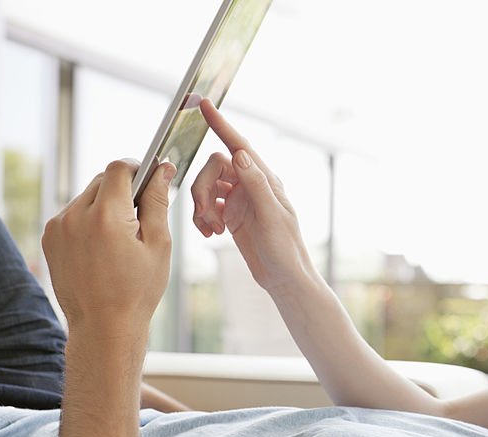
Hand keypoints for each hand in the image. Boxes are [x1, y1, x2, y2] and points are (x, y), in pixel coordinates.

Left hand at [42, 159, 173, 336]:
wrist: (103, 325)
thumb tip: (162, 170)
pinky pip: (72, 214)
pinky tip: (103, 245)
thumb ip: (158, 203)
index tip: (150, 176)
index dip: (138, 167)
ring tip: (121, 236)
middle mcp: (76, 216)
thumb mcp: (158, 245)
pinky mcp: (50, 237)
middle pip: (102, 180)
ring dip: (105, 204)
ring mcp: (58, 227)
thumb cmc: (137, 290)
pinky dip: (89, 219)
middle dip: (123, 188)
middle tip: (140, 213)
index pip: (119, 169)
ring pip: (86, 196)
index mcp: (106, 216)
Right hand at [191, 98, 314, 294]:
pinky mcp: (232, 216)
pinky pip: (207, 206)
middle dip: (202, 189)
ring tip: (210, 229)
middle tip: (207, 216)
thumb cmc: (286, 251)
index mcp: (265, 181)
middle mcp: (252, 186)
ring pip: (207, 187)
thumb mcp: (272, 218)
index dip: (222, 125)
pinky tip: (210, 233)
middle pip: (213, 168)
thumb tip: (240, 155)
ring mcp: (241, 201)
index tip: (205, 104)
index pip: (240, 146)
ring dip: (201, 206)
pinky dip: (202, 217)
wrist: (285, 279)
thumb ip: (256, 186)